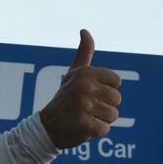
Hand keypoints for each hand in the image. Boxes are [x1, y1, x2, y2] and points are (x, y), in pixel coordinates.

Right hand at [38, 29, 121, 148]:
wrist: (46, 127)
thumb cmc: (64, 100)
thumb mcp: (73, 74)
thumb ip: (83, 53)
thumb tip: (84, 31)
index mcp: (86, 74)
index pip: (116, 83)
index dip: (106, 91)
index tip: (91, 95)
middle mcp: (85, 87)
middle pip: (116, 100)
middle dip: (105, 107)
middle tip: (86, 109)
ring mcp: (85, 107)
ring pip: (112, 115)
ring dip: (101, 120)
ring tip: (84, 118)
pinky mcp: (85, 125)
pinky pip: (104, 129)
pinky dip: (95, 132)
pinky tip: (82, 129)